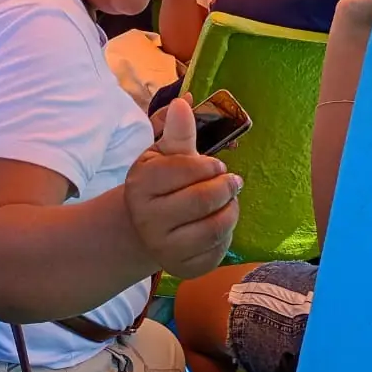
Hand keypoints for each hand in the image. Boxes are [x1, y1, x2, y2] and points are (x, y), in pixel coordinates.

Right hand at [125, 98, 241, 279]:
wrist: (144, 228)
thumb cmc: (158, 184)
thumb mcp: (163, 155)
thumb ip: (178, 132)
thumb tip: (184, 102)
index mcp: (140, 184)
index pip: (184, 170)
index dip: (209, 165)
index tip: (216, 164)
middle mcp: (148, 219)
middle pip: (202, 200)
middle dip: (225, 186)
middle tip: (231, 180)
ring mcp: (165, 248)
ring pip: (214, 227)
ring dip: (230, 209)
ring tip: (228, 199)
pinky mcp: (184, 268)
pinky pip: (218, 250)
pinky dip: (227, 233)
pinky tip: (219, 222)